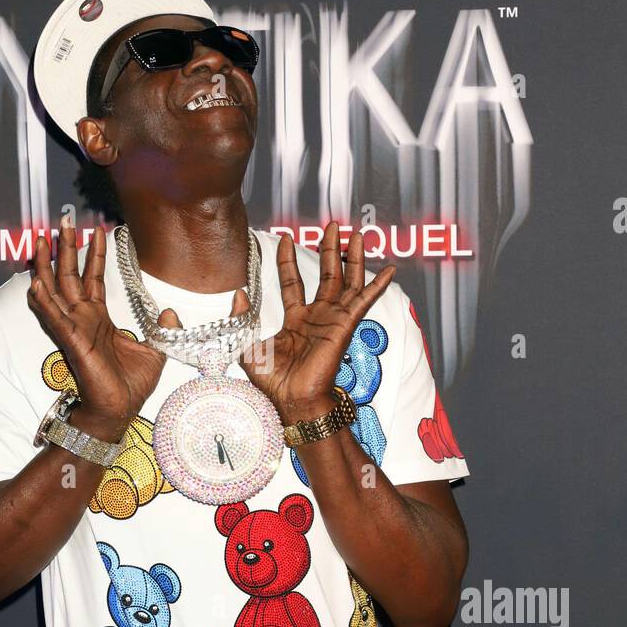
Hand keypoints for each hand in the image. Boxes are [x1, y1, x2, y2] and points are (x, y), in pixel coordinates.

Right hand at [27, 222, 177, 441]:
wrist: (120, 411)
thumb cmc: (131, 385)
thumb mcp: (155, 351)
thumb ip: (161, 329)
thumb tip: (171, 311)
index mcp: (99, 318)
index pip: (93, 278)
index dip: (94, 253)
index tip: (97, 229)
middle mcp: (83, 319)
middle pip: (69, 275)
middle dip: (65, 247)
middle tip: (61, 220)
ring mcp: (74, 329)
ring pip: (54, 290)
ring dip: (45, 266)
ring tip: (39, 240)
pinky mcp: (72, 342)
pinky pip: (54, 318)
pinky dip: (44, 301)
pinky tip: (35, 283)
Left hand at [239, 222, 395, 423]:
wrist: (290, 400)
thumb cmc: (272, 382)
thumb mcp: (247, 346)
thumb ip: (242, 319)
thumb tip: (237, 293)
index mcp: (295, 321)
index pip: (293, 281)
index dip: (289, 259)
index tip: (287, 237)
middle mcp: (316, 317)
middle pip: (326, 275)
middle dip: (329, 249)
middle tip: (333, 226)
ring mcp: (333, 320)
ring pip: (346, 281)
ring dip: (352, 258)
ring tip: (355, 234)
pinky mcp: (345, 326)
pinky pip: (364, 301)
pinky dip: (377, 285)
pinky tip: (389, 269)